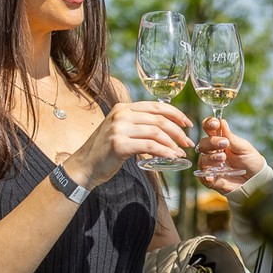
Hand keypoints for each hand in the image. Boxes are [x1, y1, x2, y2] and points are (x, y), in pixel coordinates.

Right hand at [67, 100, 193, 184]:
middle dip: (178, 131)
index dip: (176, 113)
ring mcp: (119, 129)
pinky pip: (149, 146)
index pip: (156, 106)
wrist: (84, 166)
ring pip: (156, 132)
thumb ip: (138, 125)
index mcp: (123, 108)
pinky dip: (164, 151)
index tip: (188, 123)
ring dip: (173, 143)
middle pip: (159, 119)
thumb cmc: (105, 151)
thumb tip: (167, 129)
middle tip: (188, 142)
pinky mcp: (119, 144)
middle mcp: (121, 114)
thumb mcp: (121, 131)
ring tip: (180, 153)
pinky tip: (171, 157)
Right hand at [194, 116, 265, 192]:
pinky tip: (211, 175)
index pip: (209, 129)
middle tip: (225, 143)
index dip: (209, 124)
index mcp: (220, 140)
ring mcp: (211, 166)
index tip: (215, 123)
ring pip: (202, 160)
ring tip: (223, 157)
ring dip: (211, 157)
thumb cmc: (250, 161)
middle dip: (212, 142)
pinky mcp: (212, 179)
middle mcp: (213, 152)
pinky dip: (205, 175)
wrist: (256, 179)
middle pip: (203, 144)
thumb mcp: (244, 147)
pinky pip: (203, 177)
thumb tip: (222, 122)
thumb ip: (231, 137)